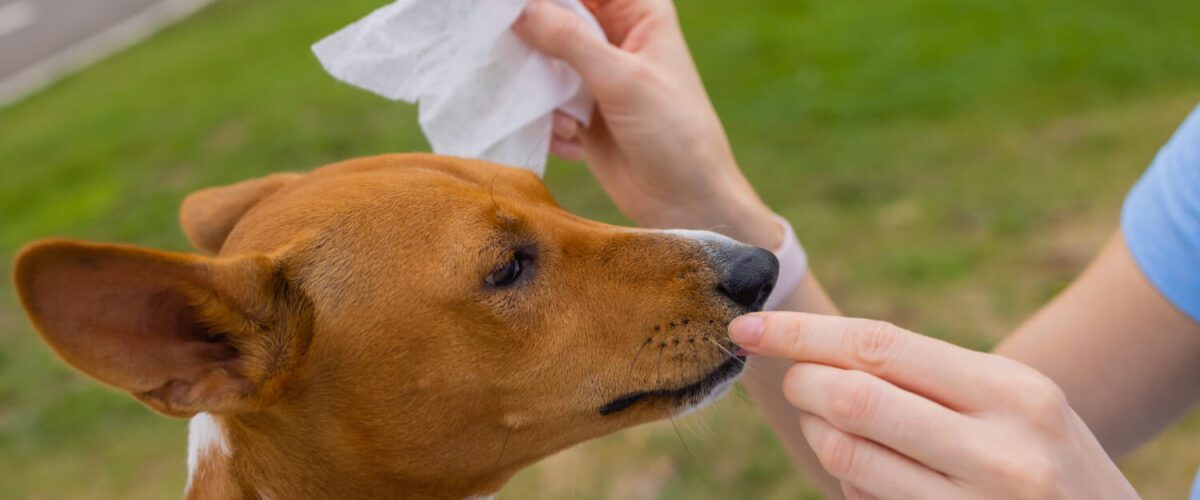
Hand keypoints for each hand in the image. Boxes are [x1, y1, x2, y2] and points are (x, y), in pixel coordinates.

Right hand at [513, 0, 779, 247]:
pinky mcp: (581, 113)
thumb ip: (568, 40)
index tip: (512, 10)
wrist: (686, 203)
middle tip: (513, 52)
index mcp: (638, 13)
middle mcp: (615, 38)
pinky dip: (547, 117)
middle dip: (532, 35)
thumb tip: (518, 10)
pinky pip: (544, 100)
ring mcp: (596, 77)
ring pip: (544, 60)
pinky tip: (572, 138)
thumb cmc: (674, 132)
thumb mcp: (622, 79)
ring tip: (553, 106)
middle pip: (556, 17)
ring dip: (536, 82)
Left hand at [730, 312, 1138, 499]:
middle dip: (802, 384)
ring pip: (845, 457)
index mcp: (1013, 391)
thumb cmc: (1049, 461)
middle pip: (852, 399)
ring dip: (817, 436)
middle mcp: (1000, 449)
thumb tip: (818, 350)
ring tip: (831, 427)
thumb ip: (933, 378)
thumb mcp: (1019, 404)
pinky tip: (870, 474)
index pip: (880, 344)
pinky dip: (848, 481)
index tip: (749, 326)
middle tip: (794, 381)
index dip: (802, 333)